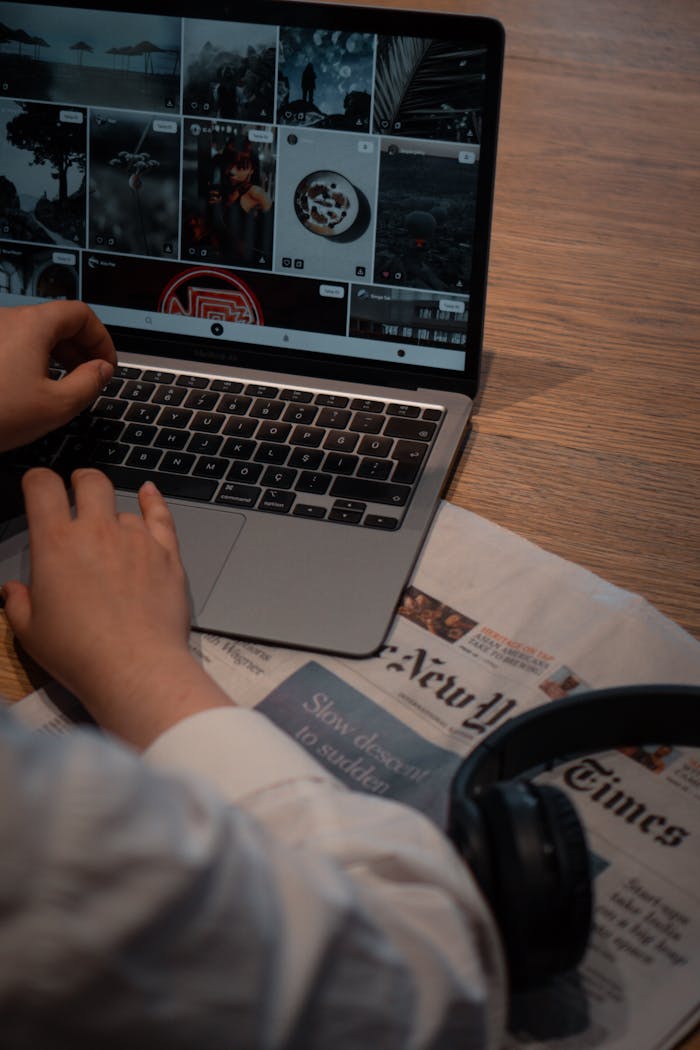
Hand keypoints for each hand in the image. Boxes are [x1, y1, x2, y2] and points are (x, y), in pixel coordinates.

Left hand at [0, 301, 116, 452]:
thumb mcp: (56, 406)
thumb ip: (89, 384)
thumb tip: (101, 371)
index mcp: (32, 325)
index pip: (80, 314)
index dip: (101, 339)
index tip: (106, 364)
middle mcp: (8, 320)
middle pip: (56, 321)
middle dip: (80, 348)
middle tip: (89, 377)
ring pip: (33, 334)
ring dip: (55, 355)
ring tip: (61, 387)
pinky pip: (12, 345)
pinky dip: (30, 360)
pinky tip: (30, 390)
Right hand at [2, 468, 231, 746]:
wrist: (136, 666)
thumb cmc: (78, 652)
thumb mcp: (31, 631)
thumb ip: (18, 603)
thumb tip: (12, 590)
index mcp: (56, 542)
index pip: (42, 487)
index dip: (37, 480)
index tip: (37, 487)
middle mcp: (98, 530)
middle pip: (91, 482)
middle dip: (81, 480)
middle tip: (77, 491)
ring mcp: (137, 539)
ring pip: (124, 509)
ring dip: (114, 516)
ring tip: (111, 538)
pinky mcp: (167, 553)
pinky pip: (161, 516)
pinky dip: (154, 502)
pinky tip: (149, 494)